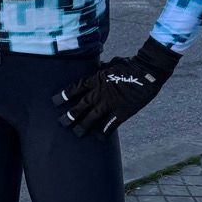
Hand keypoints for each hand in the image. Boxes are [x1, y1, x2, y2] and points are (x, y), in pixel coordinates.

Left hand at [53, 39, 179, 137]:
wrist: (147, 70)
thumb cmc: (129, 64)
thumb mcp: (111, 64)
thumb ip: (101, 69)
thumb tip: (95, 67)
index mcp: (96, 79)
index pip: (75, 88)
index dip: (64, 95)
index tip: (55, 101)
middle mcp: (100, 92)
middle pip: (81, 105)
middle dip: (70, 114)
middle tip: (61, 122)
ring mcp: (111, 103)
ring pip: (92, 117)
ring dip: (83, 125)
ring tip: (76, 132)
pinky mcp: (122, 111)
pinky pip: (110, 125)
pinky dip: (104, 132)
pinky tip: (99, 138)